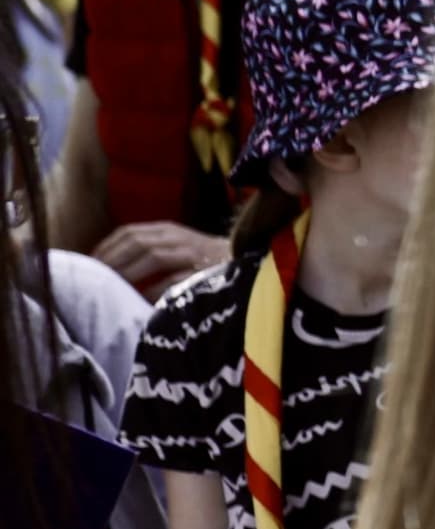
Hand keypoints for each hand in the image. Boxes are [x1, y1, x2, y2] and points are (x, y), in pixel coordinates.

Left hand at [97, 219, 227, 295]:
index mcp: (169, 230)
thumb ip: (150, 250)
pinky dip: (155, 288)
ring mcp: (194, 253)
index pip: (129, 232)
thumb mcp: (177, 247)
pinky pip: (175, 278)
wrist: (249, 264)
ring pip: (154, 256)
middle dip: (114, 260)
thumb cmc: (206, 261)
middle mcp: (179, 237)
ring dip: (130, 272)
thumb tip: (112, 265)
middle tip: (97, 278)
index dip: (107, 247)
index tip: (91, 263)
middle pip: (137, 242)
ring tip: (114, 286)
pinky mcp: (206, 271)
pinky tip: (142, 298)